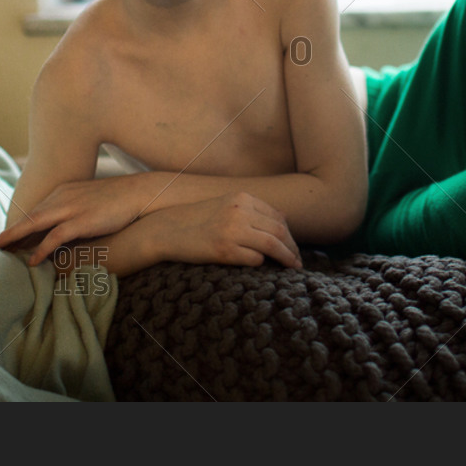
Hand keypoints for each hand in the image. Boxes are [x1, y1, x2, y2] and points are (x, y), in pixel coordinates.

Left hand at [0, 175, 148, 265]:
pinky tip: (33, 261)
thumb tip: (67, 229)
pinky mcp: (82, 220)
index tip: (7, 239)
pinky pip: (55, 236)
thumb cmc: (119, 200)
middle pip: (30, 217)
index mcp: (64, 192)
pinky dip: (41, 248)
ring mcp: (71, 208)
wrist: (141, 193)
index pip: (36, 211)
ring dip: (16, 238)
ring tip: (2, 250)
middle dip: (11, 231)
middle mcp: (63, 197)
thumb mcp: (91, 201)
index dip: (20, 226)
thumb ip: (75, 211)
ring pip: (35, 224)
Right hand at [149, 193, 303, 269]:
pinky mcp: (224, 250)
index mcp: (242, 198)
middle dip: (292, 247)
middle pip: (279, 230)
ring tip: (293, 267)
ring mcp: (232, 230)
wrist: (167, 229)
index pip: (278, 217)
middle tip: (298, 261)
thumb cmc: (199, 220)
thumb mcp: (226, 206)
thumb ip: (252, 210)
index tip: (293, 247)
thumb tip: (283, 221)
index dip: (289, 234)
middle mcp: (239, 211)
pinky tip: (262, 267)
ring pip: (272, 245)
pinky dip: (261, 263)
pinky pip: (254, 259)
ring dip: (286, 258)